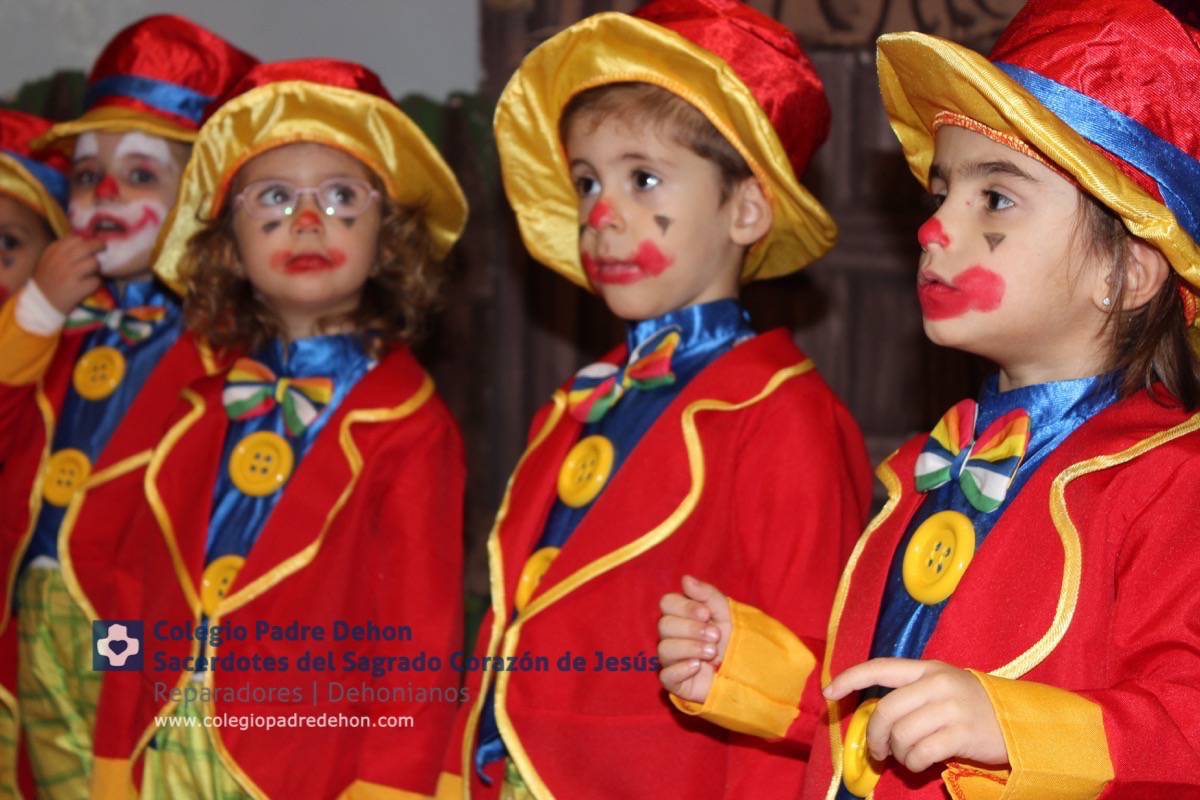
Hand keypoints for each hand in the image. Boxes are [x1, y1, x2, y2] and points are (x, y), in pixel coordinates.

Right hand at [32, 236, 105, 312]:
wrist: (42, 302)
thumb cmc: (47, 280)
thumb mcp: (48, 260)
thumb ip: (63, 249)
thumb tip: (85, 240)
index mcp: (54, 252)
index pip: (75, 239)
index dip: (86, 241)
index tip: (90, 244)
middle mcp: (61, 260)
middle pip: (87, 247)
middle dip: (99, 246)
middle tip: (103, 248)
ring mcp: (70, 274)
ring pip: (94, 263)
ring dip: (97, 268)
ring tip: (92, 272)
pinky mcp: (78, 288)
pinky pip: (96, 280)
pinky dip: (97, 283)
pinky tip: (90, 285)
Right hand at [656, 575, 732, 702]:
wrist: (745, 668)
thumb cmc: (731, 637)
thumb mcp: (724, 611)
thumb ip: (706, 594)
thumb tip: (685, 579)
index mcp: (680, 615)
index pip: (667, 603)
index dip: (685, 607)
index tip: (706, 614)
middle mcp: (671, 636)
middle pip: (664, 625)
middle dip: (692, 629)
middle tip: (716, 635)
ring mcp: (671, 659)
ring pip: (664, 649)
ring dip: (691, 648)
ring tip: (712, 652)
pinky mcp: (674, 682)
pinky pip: (666, 675)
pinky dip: (681, 669)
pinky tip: (698, 667)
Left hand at [823, 658, 1007, 772]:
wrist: (1020, 722)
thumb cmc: (972, 706)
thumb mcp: (942, 688)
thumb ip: (911, 693)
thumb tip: (872, 715)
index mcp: (927, 668)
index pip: (880, 668)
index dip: (850, 678)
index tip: (828, 692)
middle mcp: (937, 683)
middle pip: (885, 710)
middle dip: (873, 735)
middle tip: (876, 751)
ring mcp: (951, 707)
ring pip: (901, 734)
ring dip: (896, 752)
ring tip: (904, 756)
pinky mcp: (962, 734)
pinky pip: (921, 752)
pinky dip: (913, 763)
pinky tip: (920, 763)